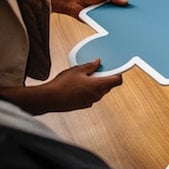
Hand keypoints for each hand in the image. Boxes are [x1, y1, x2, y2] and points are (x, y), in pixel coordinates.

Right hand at [0, 59, 121, 114]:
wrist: (49, 99)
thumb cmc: (62, 85)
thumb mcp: (77, 70)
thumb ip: (90, 66)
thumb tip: (97, 63)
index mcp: (99, 86)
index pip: (117, 81)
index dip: (118, 74)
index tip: (116, 69)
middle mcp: (97, 95)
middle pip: (109, 86)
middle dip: (105, 77)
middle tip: (96, 70)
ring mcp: (91, 101)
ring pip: (100, 91)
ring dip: (96, 84)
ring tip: (84, 77)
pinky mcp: (83, 105)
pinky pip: (91, 96)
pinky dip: (89, 90)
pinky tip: (78, 85)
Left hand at [47, 0, 127, 19]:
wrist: (72, 2)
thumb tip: (125, 1)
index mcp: (110, 0)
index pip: (122, 4)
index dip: (128, 7)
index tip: (135, 9)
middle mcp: (108, 8)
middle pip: (120, 13)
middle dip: (125, 15)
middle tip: (132, 17)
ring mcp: (103, 16)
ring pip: (114, 21)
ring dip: (119, 22)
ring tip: (125, 23)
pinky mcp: (98, 23)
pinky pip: (106, 26)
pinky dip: (110, 27)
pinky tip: (115, 27)